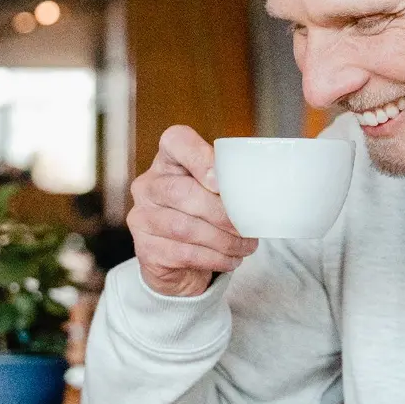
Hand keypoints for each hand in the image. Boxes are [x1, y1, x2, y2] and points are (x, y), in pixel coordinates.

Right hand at [128, 125, 258, 296]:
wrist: (177, 261)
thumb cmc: (202, 216)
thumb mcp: (212, 191)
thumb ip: (230, 182)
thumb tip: (262, 190)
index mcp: (168, 161)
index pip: (175, 141)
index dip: (199, 157)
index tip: (220, 181)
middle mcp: (148, 186)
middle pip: (181, 192)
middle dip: (221, 213)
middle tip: (247, 226)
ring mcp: (142, 219)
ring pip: (184, 228)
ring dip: (223, 240)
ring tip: (246, 246)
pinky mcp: (146, 250)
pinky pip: (185, 253)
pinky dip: (216, 258)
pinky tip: (231, 259)